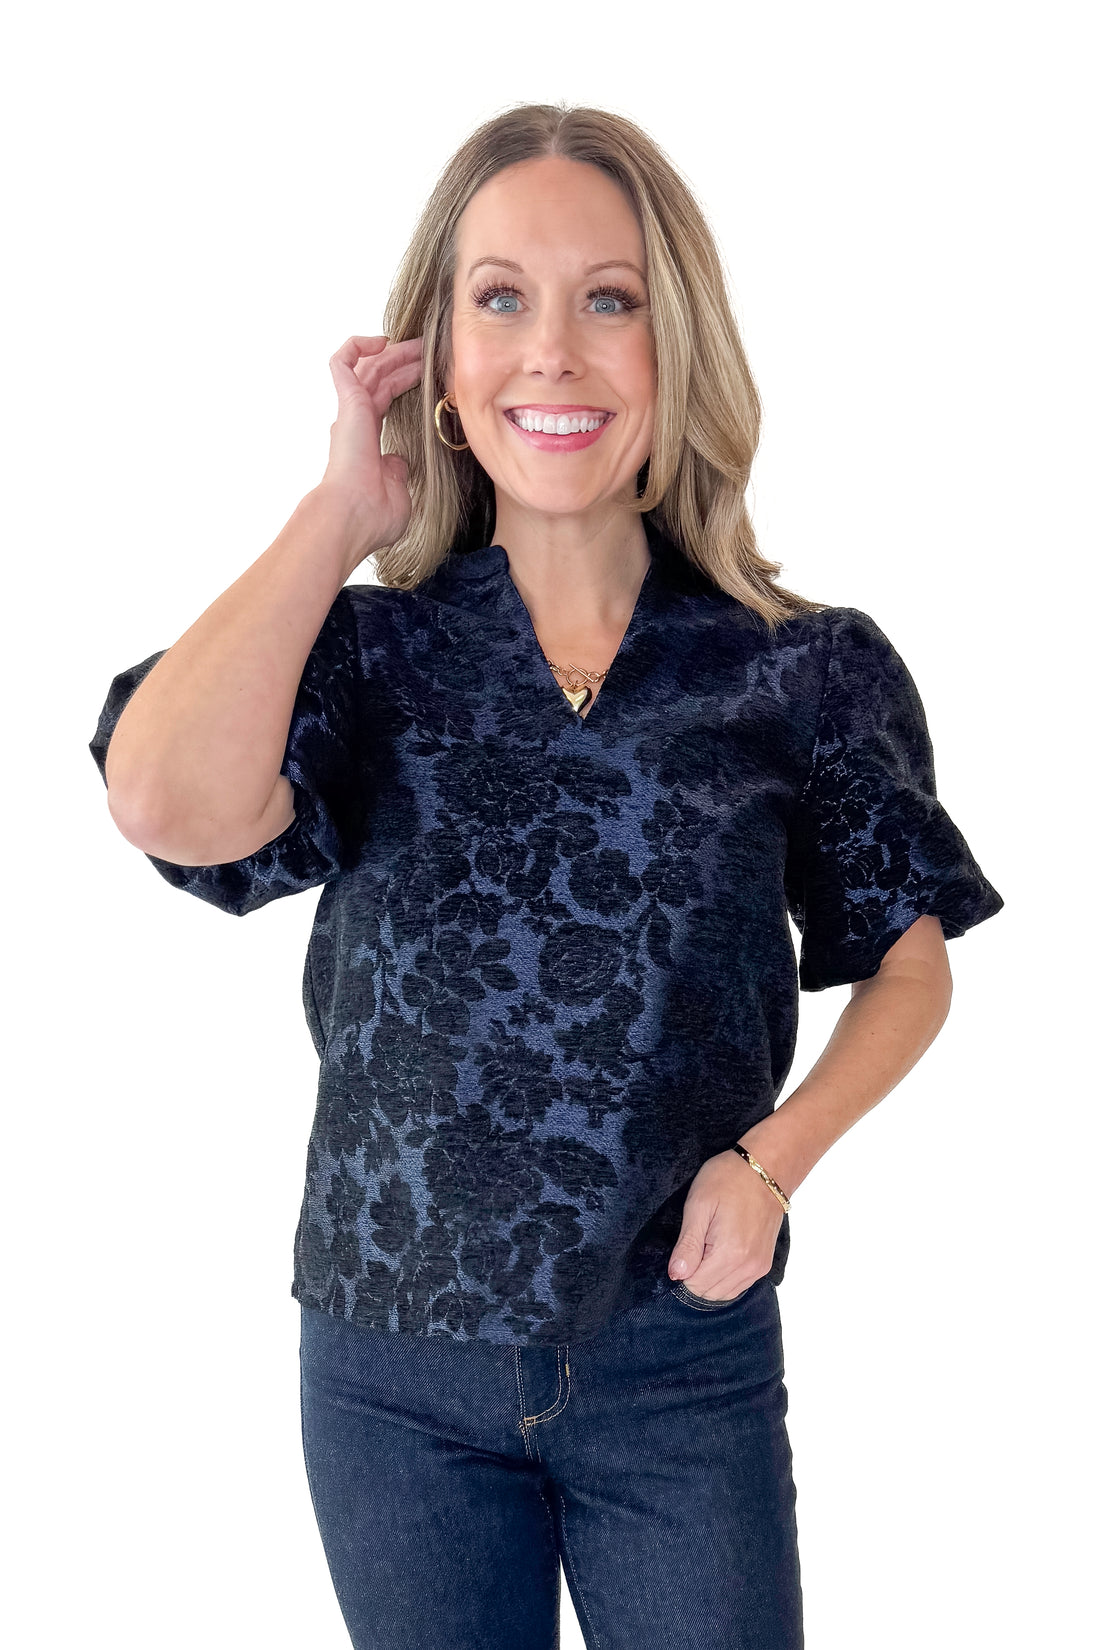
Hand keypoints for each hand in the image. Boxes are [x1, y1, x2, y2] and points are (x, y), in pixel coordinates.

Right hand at [317, 333, 424, 558]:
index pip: (384, 399)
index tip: (427, 372)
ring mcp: (350, 411)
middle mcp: (355, 422)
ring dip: (395, 352)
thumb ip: (396, 471)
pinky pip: (343, 361)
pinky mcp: (348, 403)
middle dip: (404, 361)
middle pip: (379, 378)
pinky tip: (382, 341)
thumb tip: (397, 462)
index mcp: (365, 440)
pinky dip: (357, 345)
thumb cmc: (373, 515)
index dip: (403, 381)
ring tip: (421, 343)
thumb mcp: (396, 489)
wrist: (353, 516)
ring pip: (370, 367)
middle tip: (428, 348)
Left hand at [668, 1148, 784, 1300]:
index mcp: (730, 1253)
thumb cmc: (728, 1179)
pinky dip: (723, 1278)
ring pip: (723, 1293)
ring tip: (707, 1246)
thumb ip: (688, 1244)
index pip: (694, 1285)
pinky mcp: (764, 1264)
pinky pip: (738, 1286)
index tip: (683, 1248)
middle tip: (695, 1244)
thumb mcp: (698, 1205)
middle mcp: (748, 1267)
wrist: (765, 1169)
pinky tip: (719, 1253)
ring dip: (709, 1278)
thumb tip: (676, 1275)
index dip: (681, 1271)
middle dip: (694, 1275)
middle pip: (708, 1293)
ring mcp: (758, 1268)